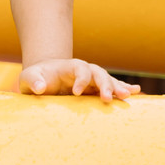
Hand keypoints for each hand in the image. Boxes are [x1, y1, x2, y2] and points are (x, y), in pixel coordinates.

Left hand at [20, 58, 139, 101]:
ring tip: (128, 95)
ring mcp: (92, 80)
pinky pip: (112, 87)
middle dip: (105, 84)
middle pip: (98, 73)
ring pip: (108, 80)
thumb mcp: (28, 78)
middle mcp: (84, 71)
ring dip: (118, 87)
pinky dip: (123, 88)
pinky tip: (136, 92)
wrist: (42, 79)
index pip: (80, 68)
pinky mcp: (95, 90)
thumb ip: (32, 81)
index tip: (76, 92)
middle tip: (108, 98)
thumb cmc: (35, 79)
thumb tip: (40, 87)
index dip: (81, 79)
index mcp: (69, 66)